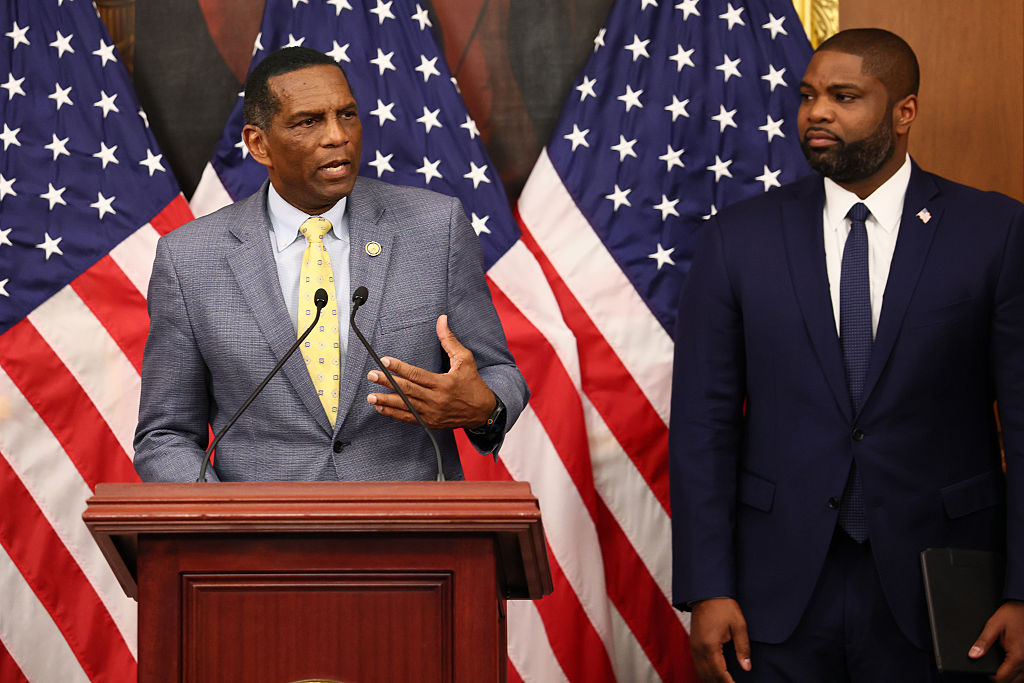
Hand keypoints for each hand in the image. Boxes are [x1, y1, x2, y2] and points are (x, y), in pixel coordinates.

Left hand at [366, 315, 494, 429]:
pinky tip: (381, 407)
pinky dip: (394, 413)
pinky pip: (409, 418)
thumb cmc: (473, 383)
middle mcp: (436, 399)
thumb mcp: (465, 359)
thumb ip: (449, 340)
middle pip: (407, 390)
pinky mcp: (430, 422)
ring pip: (405, 406)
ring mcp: (432, 413)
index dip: (400, 368)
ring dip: (387, 401)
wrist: (483, 412)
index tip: (385, 361)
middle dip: (388, 382)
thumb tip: (441, 320)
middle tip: (372, 375)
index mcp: (444, 383)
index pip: (417, 374)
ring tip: (371, 396)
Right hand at [690, 598, 750, 682]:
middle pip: (708, 676)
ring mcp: (694, 647)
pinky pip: (698, 664)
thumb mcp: (739, 625)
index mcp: (710, 646)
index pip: (719, 674)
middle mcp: (699, 649)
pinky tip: (715, 674)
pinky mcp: (693, 643)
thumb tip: (746, 667)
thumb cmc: (723, 606)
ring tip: (725, 682)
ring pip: (701, 672)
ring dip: (712, 680)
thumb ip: (743, 648)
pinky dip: (706, 673)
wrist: (706, 592)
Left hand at [969, 600, 1023, 682]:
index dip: (991, 678)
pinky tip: (1009, 664)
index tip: (985, 673)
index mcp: (1017, 656)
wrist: (1023, 605)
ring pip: (1021, 679)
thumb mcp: (993, 626)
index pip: (1003, 678)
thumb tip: (973, 655)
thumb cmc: (1011, 614)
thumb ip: (983, 642)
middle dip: (1001, 678)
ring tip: (1000, 668)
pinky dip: (1018, 671)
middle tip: (991, 671)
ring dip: (1011, 677)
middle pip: (1013, 681)